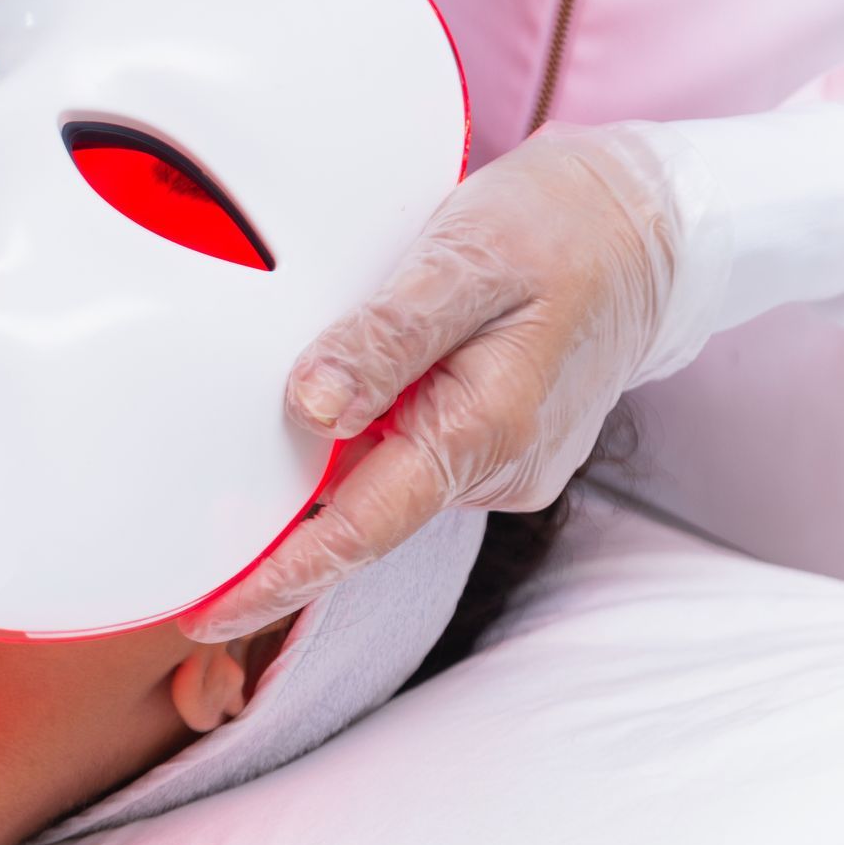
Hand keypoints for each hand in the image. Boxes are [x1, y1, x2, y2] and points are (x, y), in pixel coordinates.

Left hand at [181, 122, 694, 641]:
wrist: (651, 228)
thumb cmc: (559, 228)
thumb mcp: (465, 259)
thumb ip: (386, 336)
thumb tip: (309, 406)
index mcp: (483, 431)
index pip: (361, 531)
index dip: (281, 579)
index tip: (209, 616)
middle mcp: (492, 467)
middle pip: (361, 518)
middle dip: (283, 540)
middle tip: (193, 557)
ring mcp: (497, 463)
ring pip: (381, 485)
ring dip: (319, 481)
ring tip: (242, 473)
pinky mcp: (494, 444)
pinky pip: (407, 458)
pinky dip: (360, 448)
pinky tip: (328, 413)